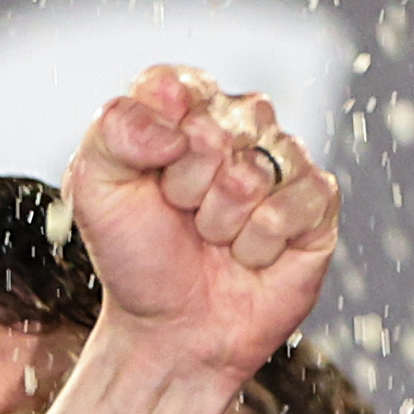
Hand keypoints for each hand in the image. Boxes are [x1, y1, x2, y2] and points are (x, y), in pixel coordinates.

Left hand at [64, 67, 333, 380]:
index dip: (155, 136)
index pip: (173, 85)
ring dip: (220, 221)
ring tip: (213, 238)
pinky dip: (258, 244)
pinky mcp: (318, 202)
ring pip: (252, 173)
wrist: (170, 328)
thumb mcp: (95, 188)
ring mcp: (283, 162)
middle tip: (179, 215)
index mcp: (184, 111)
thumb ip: (115, 130)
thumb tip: (175, 116)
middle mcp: (239, 126)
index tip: (148, 171)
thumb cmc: (136, 255)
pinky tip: (249, 254)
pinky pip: (293, 205)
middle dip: (183, 187)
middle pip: (213, 130)